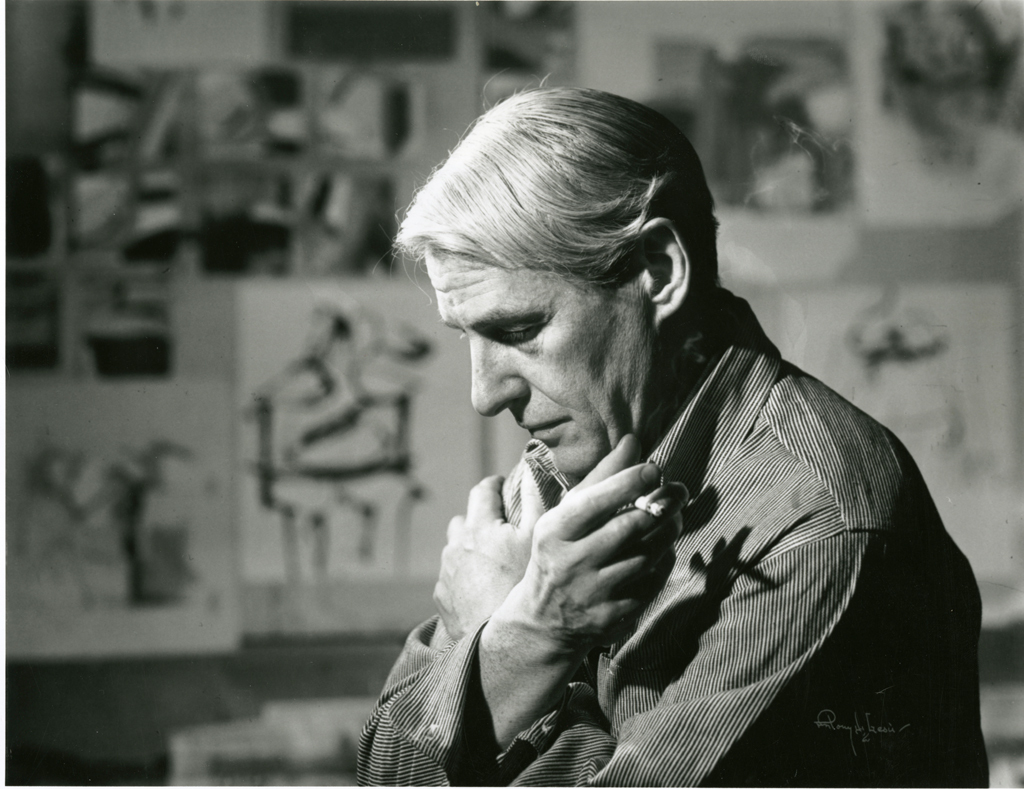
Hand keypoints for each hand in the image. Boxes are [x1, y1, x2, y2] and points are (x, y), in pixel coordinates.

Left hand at [433, 474, 538, 639]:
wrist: (499, 641)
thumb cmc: (522, 587)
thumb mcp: (537, 539)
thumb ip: (535, 500)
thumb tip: (532, 470)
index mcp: (479, 526)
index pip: (482, 490)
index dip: (494, 484)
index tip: (503, 484)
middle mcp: (455, 545)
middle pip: (463, 519)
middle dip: (479, 518)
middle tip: (499, 527)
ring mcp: (446, 573)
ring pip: (454, 549)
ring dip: (469, 548)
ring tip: (491, 561)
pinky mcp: (441, 597)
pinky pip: (449, 576)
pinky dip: (462, 575)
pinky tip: (480, 587)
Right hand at [493, 435, 684, 660]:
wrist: (542, 620)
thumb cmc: (559, 552)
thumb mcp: (567, 514)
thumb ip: (601, 478)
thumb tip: (633, 442)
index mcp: (556, 531)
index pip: (596, 502)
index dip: (629, 482)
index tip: (654, 468)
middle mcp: (572, 562)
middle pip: (629, 527)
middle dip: (661, 504)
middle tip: (679, 490)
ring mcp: (594, 592)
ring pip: (646, 555)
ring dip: (668, 531)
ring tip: (675, 515)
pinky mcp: (614, 616)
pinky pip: (651, 582)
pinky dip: (664, 561)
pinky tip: (664, 547)